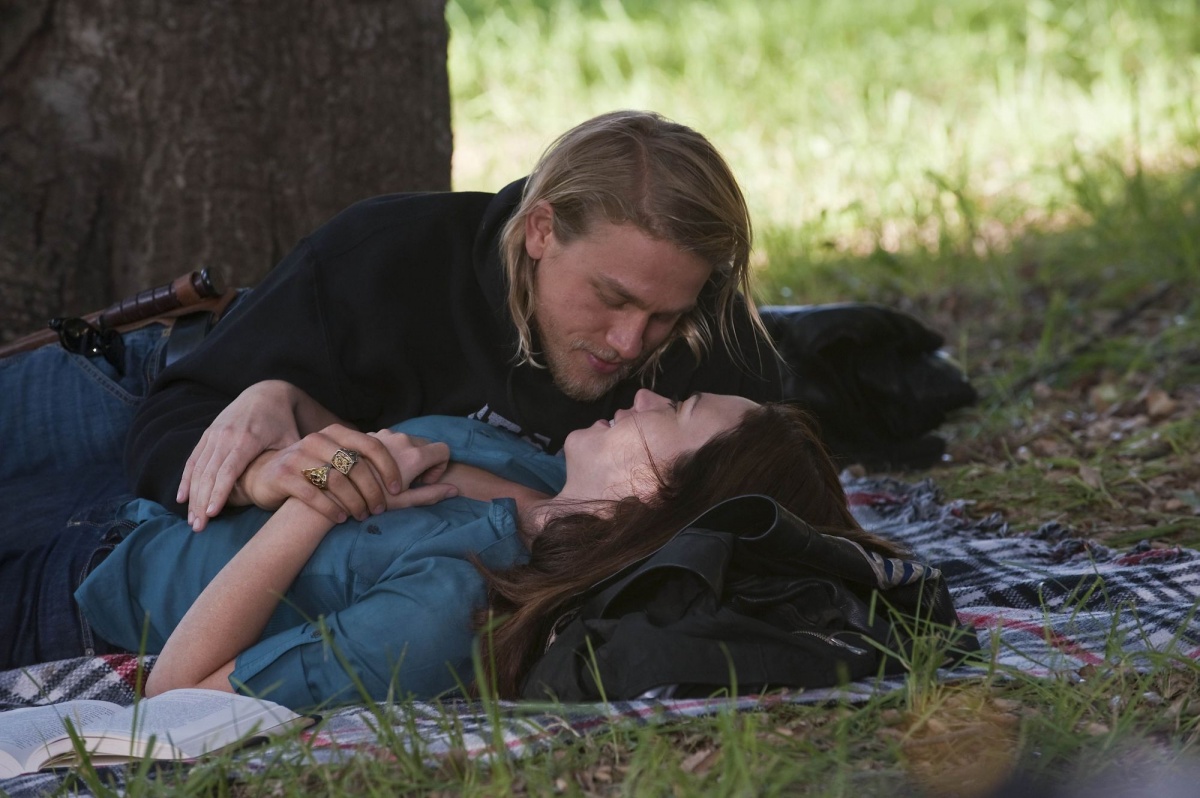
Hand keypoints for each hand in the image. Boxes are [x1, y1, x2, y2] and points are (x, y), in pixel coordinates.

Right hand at [181, 381, 303, 530]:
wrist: (266, 392)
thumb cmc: (283, 422)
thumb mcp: (290, 439)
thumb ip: (290, 463)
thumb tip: (300, 492)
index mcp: (247, 439)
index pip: (228, 470)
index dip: (219, 492)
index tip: (211, 513)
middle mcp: (225, 437)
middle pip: (209, 474)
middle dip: (201, 503)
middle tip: (198, 528)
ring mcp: (214, 435)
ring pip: (198, 470)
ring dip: (192, 496)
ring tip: (192, 520)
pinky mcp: (207, 434)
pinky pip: (193, 460)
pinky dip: (186, 480)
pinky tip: (182, 498)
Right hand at [234, 426, 455, 524]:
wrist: (268, 478)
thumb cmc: (327, 478)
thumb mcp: (364, 472)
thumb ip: (407, 480)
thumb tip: (455, 490)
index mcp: (345, 434)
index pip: (381, 445)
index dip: (393, 469)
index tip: (400, 489)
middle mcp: (323, 439)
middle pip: (360, 466)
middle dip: (372, 490)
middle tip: (378, 508)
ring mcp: (302, 453)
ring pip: (337, 480)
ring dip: (352, 501)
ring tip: (359, 516)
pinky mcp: (285, 472)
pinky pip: (312, 491)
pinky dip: (329, 507)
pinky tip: (340, 518)